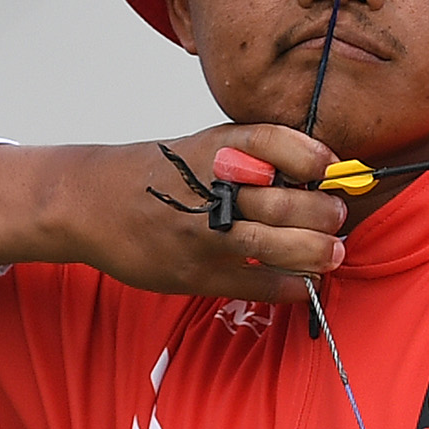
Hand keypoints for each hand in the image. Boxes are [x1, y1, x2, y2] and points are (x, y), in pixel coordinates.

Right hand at [0, 124, 348, 301]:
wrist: (91, 202)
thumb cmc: (161, 174)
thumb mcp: (203, 147)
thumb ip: (254, 157)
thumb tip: (321, 174)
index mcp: (216, 149)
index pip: (275, 143)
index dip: (313, 157)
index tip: (331, 167)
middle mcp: (210, 188)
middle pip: (285, 200)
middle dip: (324, 212)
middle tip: (336, 216)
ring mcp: (202, 233)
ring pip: (277, 244)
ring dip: (316, 251)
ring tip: (332, 252)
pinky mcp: (195, 272)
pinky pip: (257, 282)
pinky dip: (290, 285)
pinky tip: (304, 282)